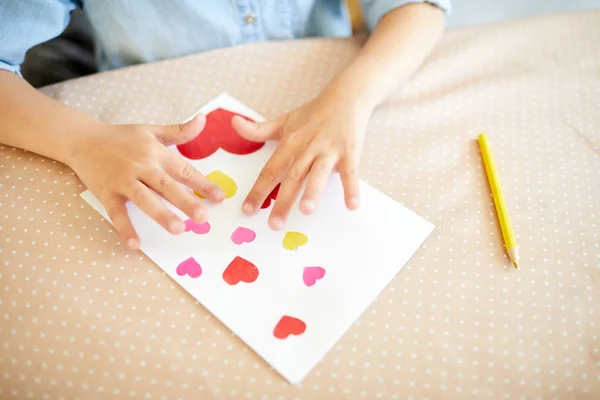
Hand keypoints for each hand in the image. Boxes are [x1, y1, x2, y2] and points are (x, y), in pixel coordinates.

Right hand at [68, 115, 224, 248]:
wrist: (83, 139)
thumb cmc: (121, 137)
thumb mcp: (152, 131)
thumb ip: (179, 131)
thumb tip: (203, 119)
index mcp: (156, 153)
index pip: (184, 170)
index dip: (203, 184)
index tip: (220, 198)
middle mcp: (142, 167)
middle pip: (167, 186)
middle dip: (186, 201)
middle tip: (203, 218)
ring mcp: (123, 180)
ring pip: (144, 199)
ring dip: (160, 214)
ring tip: (178, 229)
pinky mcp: (106, 192)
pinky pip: (116, 213)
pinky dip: (125, 228)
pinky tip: (135, 244)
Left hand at [232, 89, 369, 229]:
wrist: (346, 96)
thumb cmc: (313, 114)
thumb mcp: (284, 121)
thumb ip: (259, 129)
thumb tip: (233, 122)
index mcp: (290, 144)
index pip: (270, 170)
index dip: (258, 191)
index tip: (247, 210)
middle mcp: (307, 149)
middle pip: (292, 177)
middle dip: (283, 201)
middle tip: (274, 225)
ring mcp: (328, 150)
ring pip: (318, 173)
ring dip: (313, 191)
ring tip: (307, 211)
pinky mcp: (350, 151)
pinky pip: (350, 172)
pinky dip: (351, 188)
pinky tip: (352, 206)